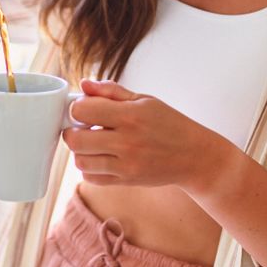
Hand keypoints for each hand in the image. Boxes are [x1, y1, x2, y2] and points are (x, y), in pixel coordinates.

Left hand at [62, 78, 228, 190]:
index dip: (78, 108)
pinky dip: (89, 168)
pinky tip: (100, 157)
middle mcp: (126, 142)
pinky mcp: (126, 181)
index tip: (85, 109)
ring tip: (93, 143)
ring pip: (80, 161)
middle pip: (75, 140)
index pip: (82, 110)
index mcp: (131, 115)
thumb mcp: (144, 100)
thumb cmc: (169, 123)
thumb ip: (111, 92)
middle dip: (72, 131)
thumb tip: (83, 85)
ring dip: (80, 151)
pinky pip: (91, 178)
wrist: (194, 156)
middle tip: (82, 127)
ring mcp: (126, 165)